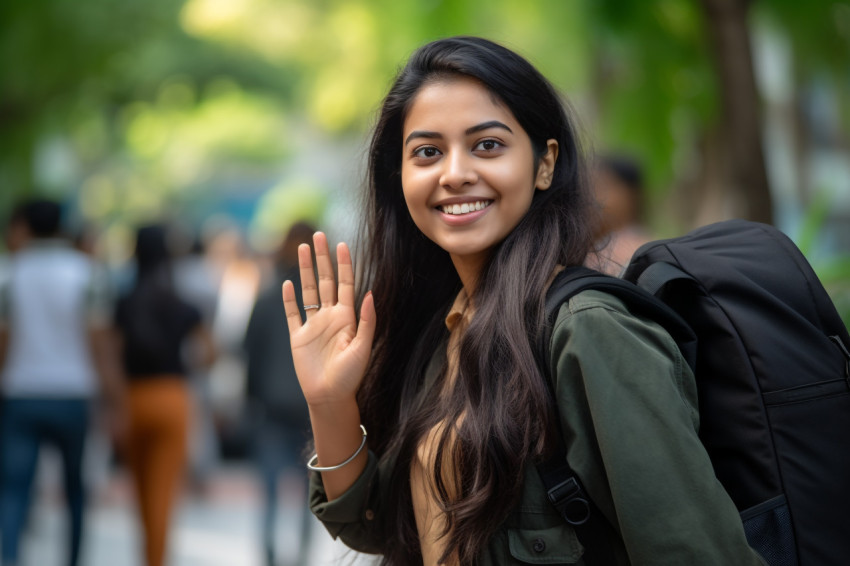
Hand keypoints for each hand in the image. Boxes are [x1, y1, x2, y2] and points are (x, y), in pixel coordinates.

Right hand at [282, 232, 375, 407]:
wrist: (329, 397)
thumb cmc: (350, 375)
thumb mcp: (363, 347)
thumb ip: (366, 321)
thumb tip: (370, 294)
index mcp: (347, 318)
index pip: (345, 284)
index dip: (344, 264)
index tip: (342, 244)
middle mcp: (330, 317)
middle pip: (324, 281)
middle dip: (322, 258)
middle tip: (319, 236)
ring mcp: (313, 326)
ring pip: (308, 291)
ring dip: (306, 270)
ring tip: (303, 248)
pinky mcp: (298, 337)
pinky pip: (293, 314)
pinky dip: (289, 299)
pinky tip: (288, 283)